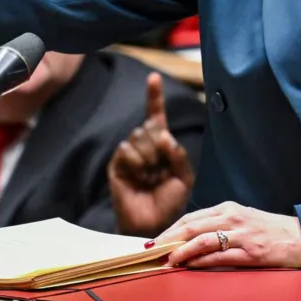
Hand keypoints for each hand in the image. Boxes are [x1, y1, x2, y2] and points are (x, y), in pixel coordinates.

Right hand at [109, 73, 194, 236]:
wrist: (154, 224)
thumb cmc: (170, 202)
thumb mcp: (184, 177)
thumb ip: (178, 154)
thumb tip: (163, 134)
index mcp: (161, 144)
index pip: (155, 115)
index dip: (154, 96)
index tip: (153, 76)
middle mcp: (143, 145)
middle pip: (150, 127)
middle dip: (160, 148)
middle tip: (161, 172)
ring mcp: (129, 154)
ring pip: (139, 137)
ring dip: (150, 159)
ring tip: (151, 178)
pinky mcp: (116, 165)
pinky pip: (126, 150)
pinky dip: (137, 163)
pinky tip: (140, 178)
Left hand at [154, 201, 300, 268]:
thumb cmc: (272, 231)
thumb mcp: (243, 221)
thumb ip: (219, 227)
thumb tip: (191, 241)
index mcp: (229, 209)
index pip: (192, 217)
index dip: (171, 228)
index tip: (156, 240)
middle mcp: (233, 218)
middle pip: (191, 226)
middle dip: (169, 238)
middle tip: (153, 250)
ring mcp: (242, 235)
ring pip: (202, 240)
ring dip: (181, 250)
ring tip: (167, 259)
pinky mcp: (251, 252)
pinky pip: (220, 256)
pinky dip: (201, 261)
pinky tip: (190, 265)